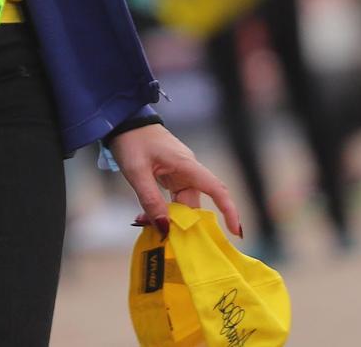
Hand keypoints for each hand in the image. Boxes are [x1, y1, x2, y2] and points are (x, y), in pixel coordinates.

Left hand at [109, 123, 242, 238]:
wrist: (124, 120)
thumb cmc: (132, 141)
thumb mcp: (137, 172)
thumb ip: (151, 200)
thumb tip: (165, 228)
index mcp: (187, 165)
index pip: (216, 189)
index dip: (229, 210)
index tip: (236, 232)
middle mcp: (188, 169)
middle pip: (194, 203)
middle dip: (183, 223)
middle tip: (165, 239)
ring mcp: (180, 172)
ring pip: (182, 203)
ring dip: (169, 217)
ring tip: (147, 226)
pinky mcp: (170, 174)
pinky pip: (173, 197)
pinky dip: (163, 208)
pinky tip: (146, 217)